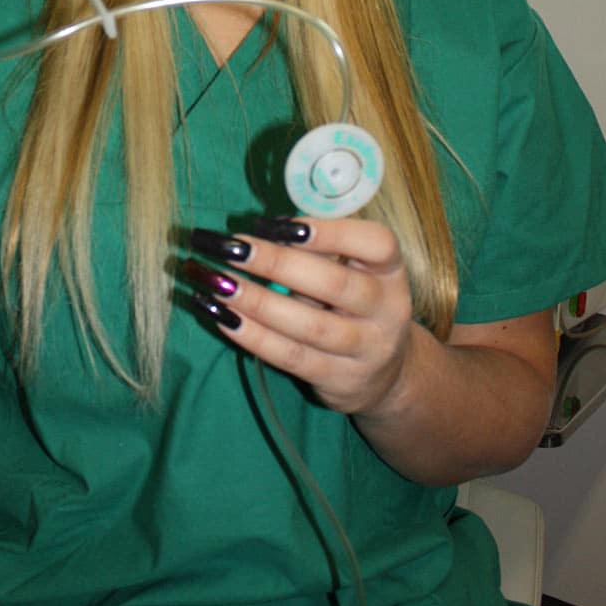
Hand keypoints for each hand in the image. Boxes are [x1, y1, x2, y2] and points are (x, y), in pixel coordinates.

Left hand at [185, 218, 413, 416]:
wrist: (384, 375)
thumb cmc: (353, 304)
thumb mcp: (352, 273)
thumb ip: (318, 251)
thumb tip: (261, 231)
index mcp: (391, 271)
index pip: (376, 244)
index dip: (331, 232)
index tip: (279, 224)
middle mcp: (387, 310)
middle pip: (333, 285)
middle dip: (276, 263)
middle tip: (231, 247)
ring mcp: (367, 350)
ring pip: (308, 326)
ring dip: (256, 301)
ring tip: (215, 281)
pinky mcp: (340, 381)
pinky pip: (291, 357)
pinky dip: (253, 336)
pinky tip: (221, 316)